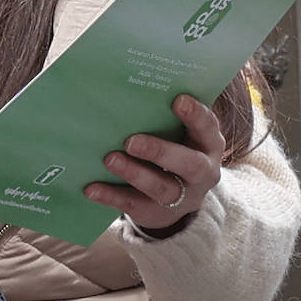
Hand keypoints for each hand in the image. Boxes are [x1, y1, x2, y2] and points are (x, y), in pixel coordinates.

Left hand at [83, 94, 222, 230]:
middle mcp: (201, 173)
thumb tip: (130, 88)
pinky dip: (111, 196)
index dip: (196, 115)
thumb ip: (165, 116)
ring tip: (109, 159)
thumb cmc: (174, 148)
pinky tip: (91, 188)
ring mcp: (181, 197)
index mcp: (209, 145)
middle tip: (131, 141)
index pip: (208, 128)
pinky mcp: (156, 213)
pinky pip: (133, 204)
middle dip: (160, 151)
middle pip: (189, 164)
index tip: (178, 99)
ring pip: (160, 187)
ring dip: (134, 173)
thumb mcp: (179, 133)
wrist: (177, 198)